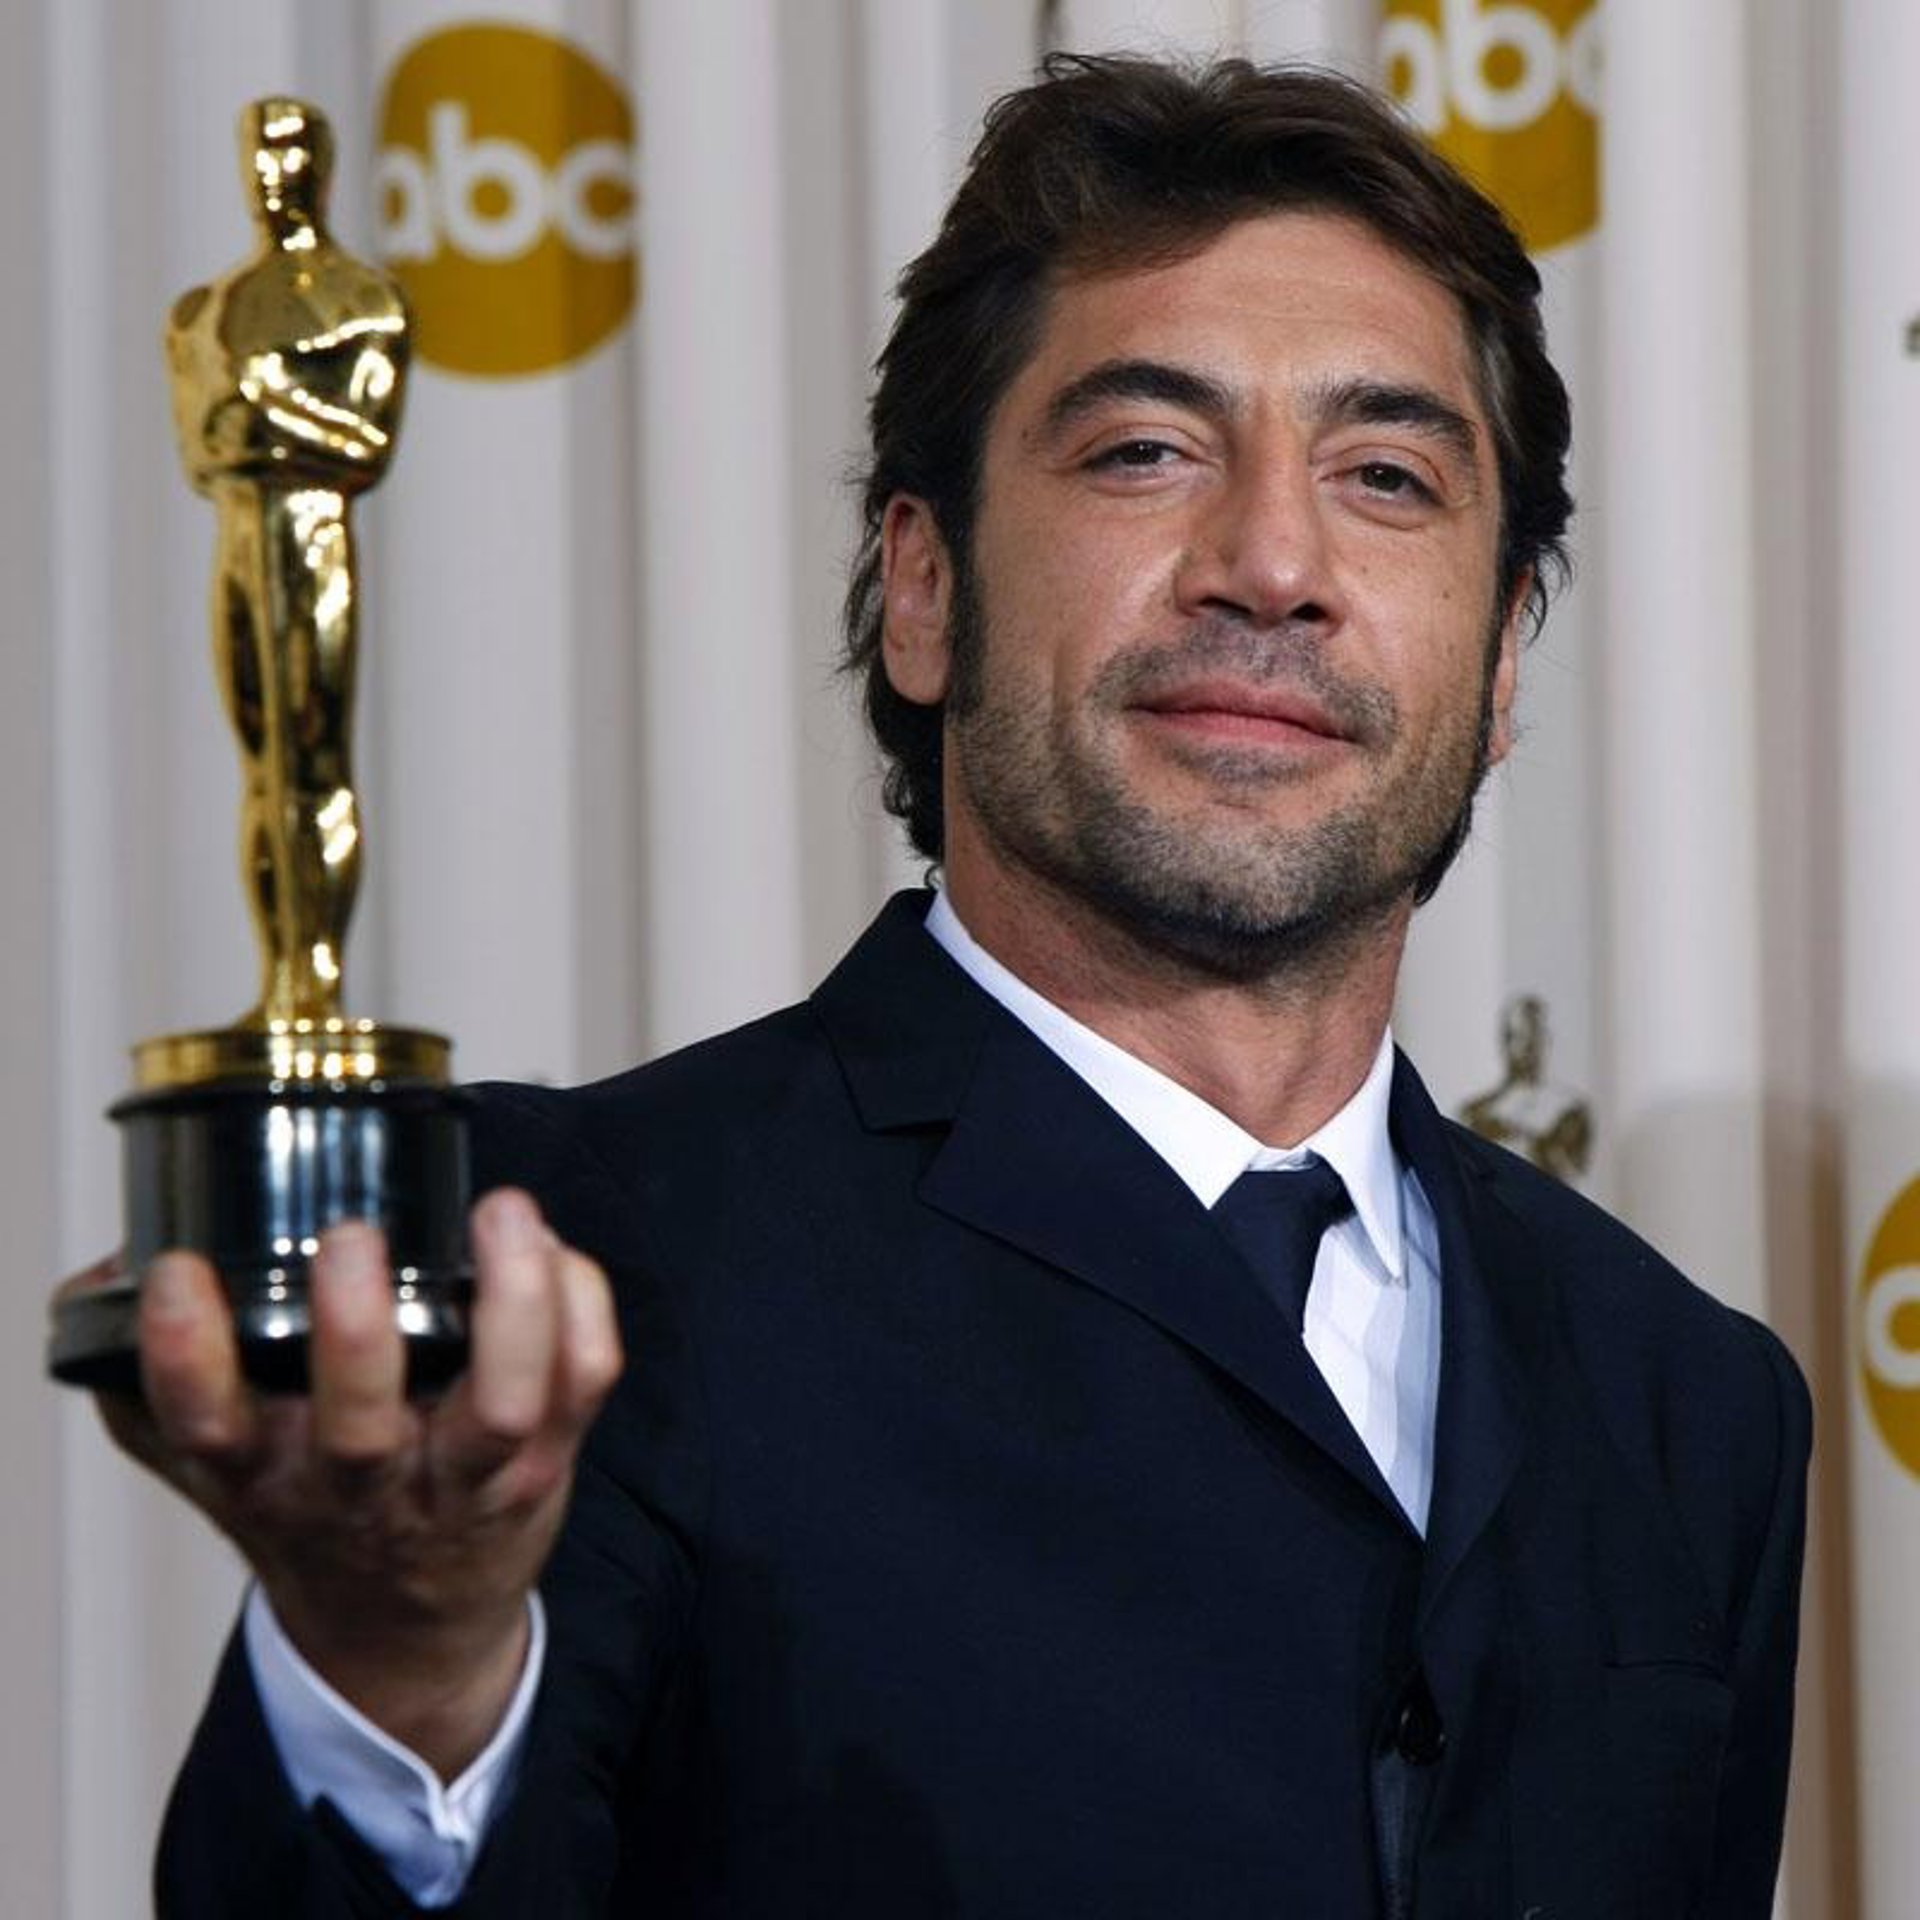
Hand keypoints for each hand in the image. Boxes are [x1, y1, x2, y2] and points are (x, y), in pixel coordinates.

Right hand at [64, 1188, 620, 1778]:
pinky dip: (586, 1311)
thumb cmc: (316, 1516)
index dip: (186, 1356)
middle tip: (350, 1239)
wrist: (408, 1634)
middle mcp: (363, 1486)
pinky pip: (583, 1387)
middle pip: (359, 1427)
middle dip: (355, 1331)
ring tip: (502, 1214)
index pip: (208, 1426)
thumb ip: (156, 1381)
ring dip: (510, 1306)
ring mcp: (465, 1481)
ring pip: (499, 1407)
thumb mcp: (217, 1464)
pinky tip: (560, 1252)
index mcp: (264, 1474)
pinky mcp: (549, 1465)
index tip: (179, 1274)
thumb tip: (104, 1284)